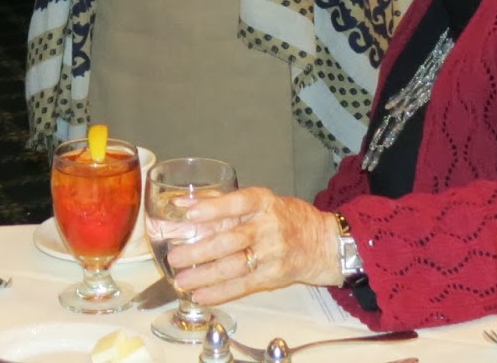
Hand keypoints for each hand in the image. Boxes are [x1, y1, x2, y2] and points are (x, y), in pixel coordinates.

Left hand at [168, 187, 342, 305]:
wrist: (322, 243)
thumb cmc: (284, 217)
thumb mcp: (259, 202)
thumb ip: (222, 202)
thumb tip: (181, 203)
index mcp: (264, 201)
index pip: (237, 202)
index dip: (212, 208)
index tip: (188, 212)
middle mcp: (269, 226)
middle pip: (231, 239)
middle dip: (199, 250)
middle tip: (174, 257)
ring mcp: (273, 253)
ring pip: (234, 266)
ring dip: (204, 276)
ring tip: (181, 280)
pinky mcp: (273, 276)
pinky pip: (242, 286)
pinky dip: (219, 292)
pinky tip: (200, 295)